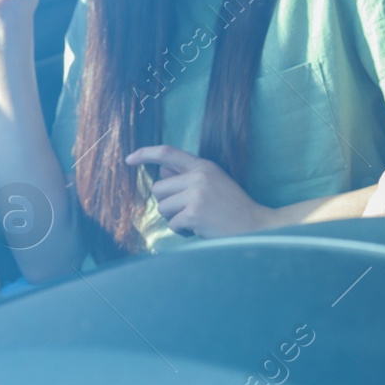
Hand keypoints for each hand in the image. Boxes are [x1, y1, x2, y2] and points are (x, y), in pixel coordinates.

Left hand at [125, 145, 272, 238]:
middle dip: (167, 204)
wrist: (254, 226)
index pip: (168, 153)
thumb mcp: (213, 183)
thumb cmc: (232, 207)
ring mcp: (197, 194)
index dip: (145, 154)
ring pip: (162, 208)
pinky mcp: (194, 213)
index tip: (129, 159)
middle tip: (187, 210)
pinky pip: (172, 224)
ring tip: (196, 220)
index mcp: (204, 166)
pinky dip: (182, 231)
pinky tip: (199, 229)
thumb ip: (188, 176)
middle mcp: (199, 176)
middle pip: (158, 188)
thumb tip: (161, 172)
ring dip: (174, 219)